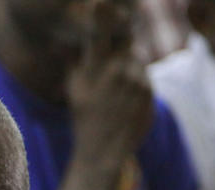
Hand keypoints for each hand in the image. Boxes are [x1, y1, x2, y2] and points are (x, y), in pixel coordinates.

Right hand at [65, 0, 152, 164]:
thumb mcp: (74, 89)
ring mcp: (137, 81)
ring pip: (135, 58)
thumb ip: (73, 60)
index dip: (103, 13)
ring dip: (128, 64)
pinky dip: (136, 81)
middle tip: (113, 51)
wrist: (104, 150)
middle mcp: (117, 70)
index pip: (100, 31)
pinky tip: (125, 98)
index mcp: (95, 68)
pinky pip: (143, 75)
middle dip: (120, 38)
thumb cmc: (84, 118)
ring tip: (115, 88)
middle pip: (125, 38)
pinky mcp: (150, 91)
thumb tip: (65, 39)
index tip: (102, 2)